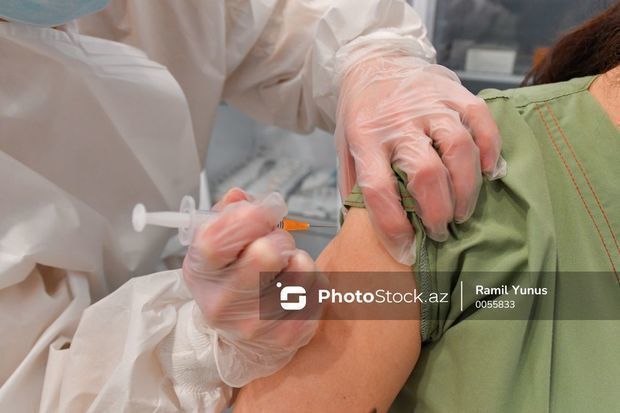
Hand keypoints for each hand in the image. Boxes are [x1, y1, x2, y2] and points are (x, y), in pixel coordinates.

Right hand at [182, 188, 325, 386]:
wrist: (238, 342)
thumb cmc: (230, 281)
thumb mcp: (216, 249)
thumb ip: (227, 215)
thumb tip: (241, 197)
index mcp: (201, 273)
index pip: (217, 239)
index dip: (249, 216)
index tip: (268, 210)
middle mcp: (224, 303)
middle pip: (265, 253)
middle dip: (278, 238)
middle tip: (276, 244)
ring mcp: (257, 324)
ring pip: (300, 267)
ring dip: (297, 259)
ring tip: (284, 269)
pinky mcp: (289, 336)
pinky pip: (318, 288)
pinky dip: (312, 280)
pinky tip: (294, 288)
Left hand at [336, 56, 505, 264]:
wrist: (371, 63)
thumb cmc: (360, 115)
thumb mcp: (344, 148)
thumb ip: (355, 184)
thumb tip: (366, 230)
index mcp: (364, 138)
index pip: (378, 189)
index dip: (394, 225)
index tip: (407, 247)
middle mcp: (397, 121)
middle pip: (425, 172)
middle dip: (438, 211)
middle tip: (442, 230)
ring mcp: (428, 103)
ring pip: (458, 148)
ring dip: (466, 188)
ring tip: (462, 211)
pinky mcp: (453, 90)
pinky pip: (480, 120)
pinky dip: (489, 148)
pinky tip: (487, 171)